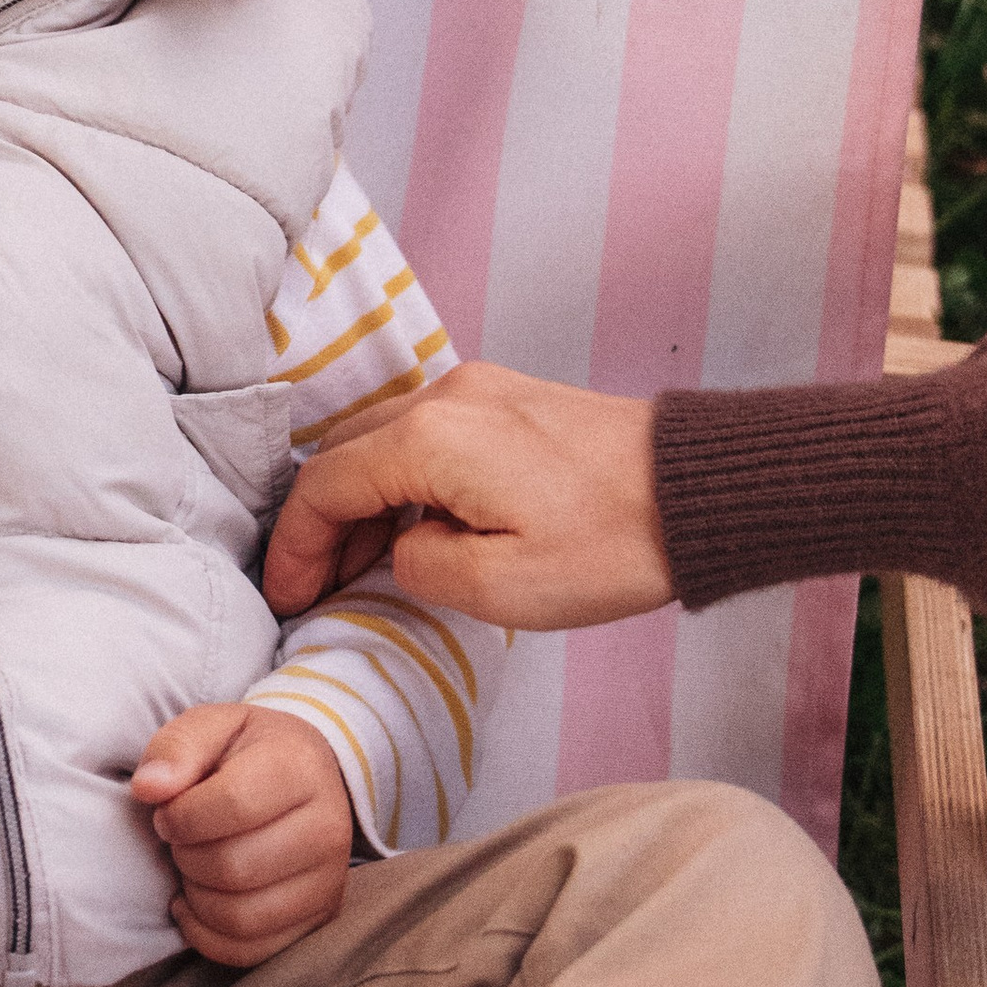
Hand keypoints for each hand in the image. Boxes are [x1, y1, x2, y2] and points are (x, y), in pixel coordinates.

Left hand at [131, 704, 354, 966]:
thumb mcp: (210, 726)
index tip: (168, 812)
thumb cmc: (245, 752)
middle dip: (186, 856)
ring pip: (241, 917)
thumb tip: (148, 789)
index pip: (231, 805)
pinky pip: (251, 951)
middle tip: (181, 839)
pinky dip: (208, 934)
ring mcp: (329, 880)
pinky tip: (195, 902)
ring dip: (196, 896)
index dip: (180, 816)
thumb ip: (176, 748)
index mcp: (300, 767)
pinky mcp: (319, 918)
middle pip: (234, 868)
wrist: (302, 775)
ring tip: (193, 866)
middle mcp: (328, 828)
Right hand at [261, 362, 669, 631]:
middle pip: (345, 455)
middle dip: (322, 526)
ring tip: (363, 569)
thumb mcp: (501, 589)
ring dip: (362, 503)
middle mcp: (442, 397)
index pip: (324, 485)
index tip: (288, 598)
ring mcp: (476, 389)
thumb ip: (420, 568)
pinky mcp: (505, 398)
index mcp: (429, 439)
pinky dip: (401, 481)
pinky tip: (416, 529)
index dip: (295, 546)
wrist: (699, 491)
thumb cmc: (609, 545)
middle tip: (318, 590)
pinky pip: (423, 435)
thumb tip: (403, 549)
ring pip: (382, 442)